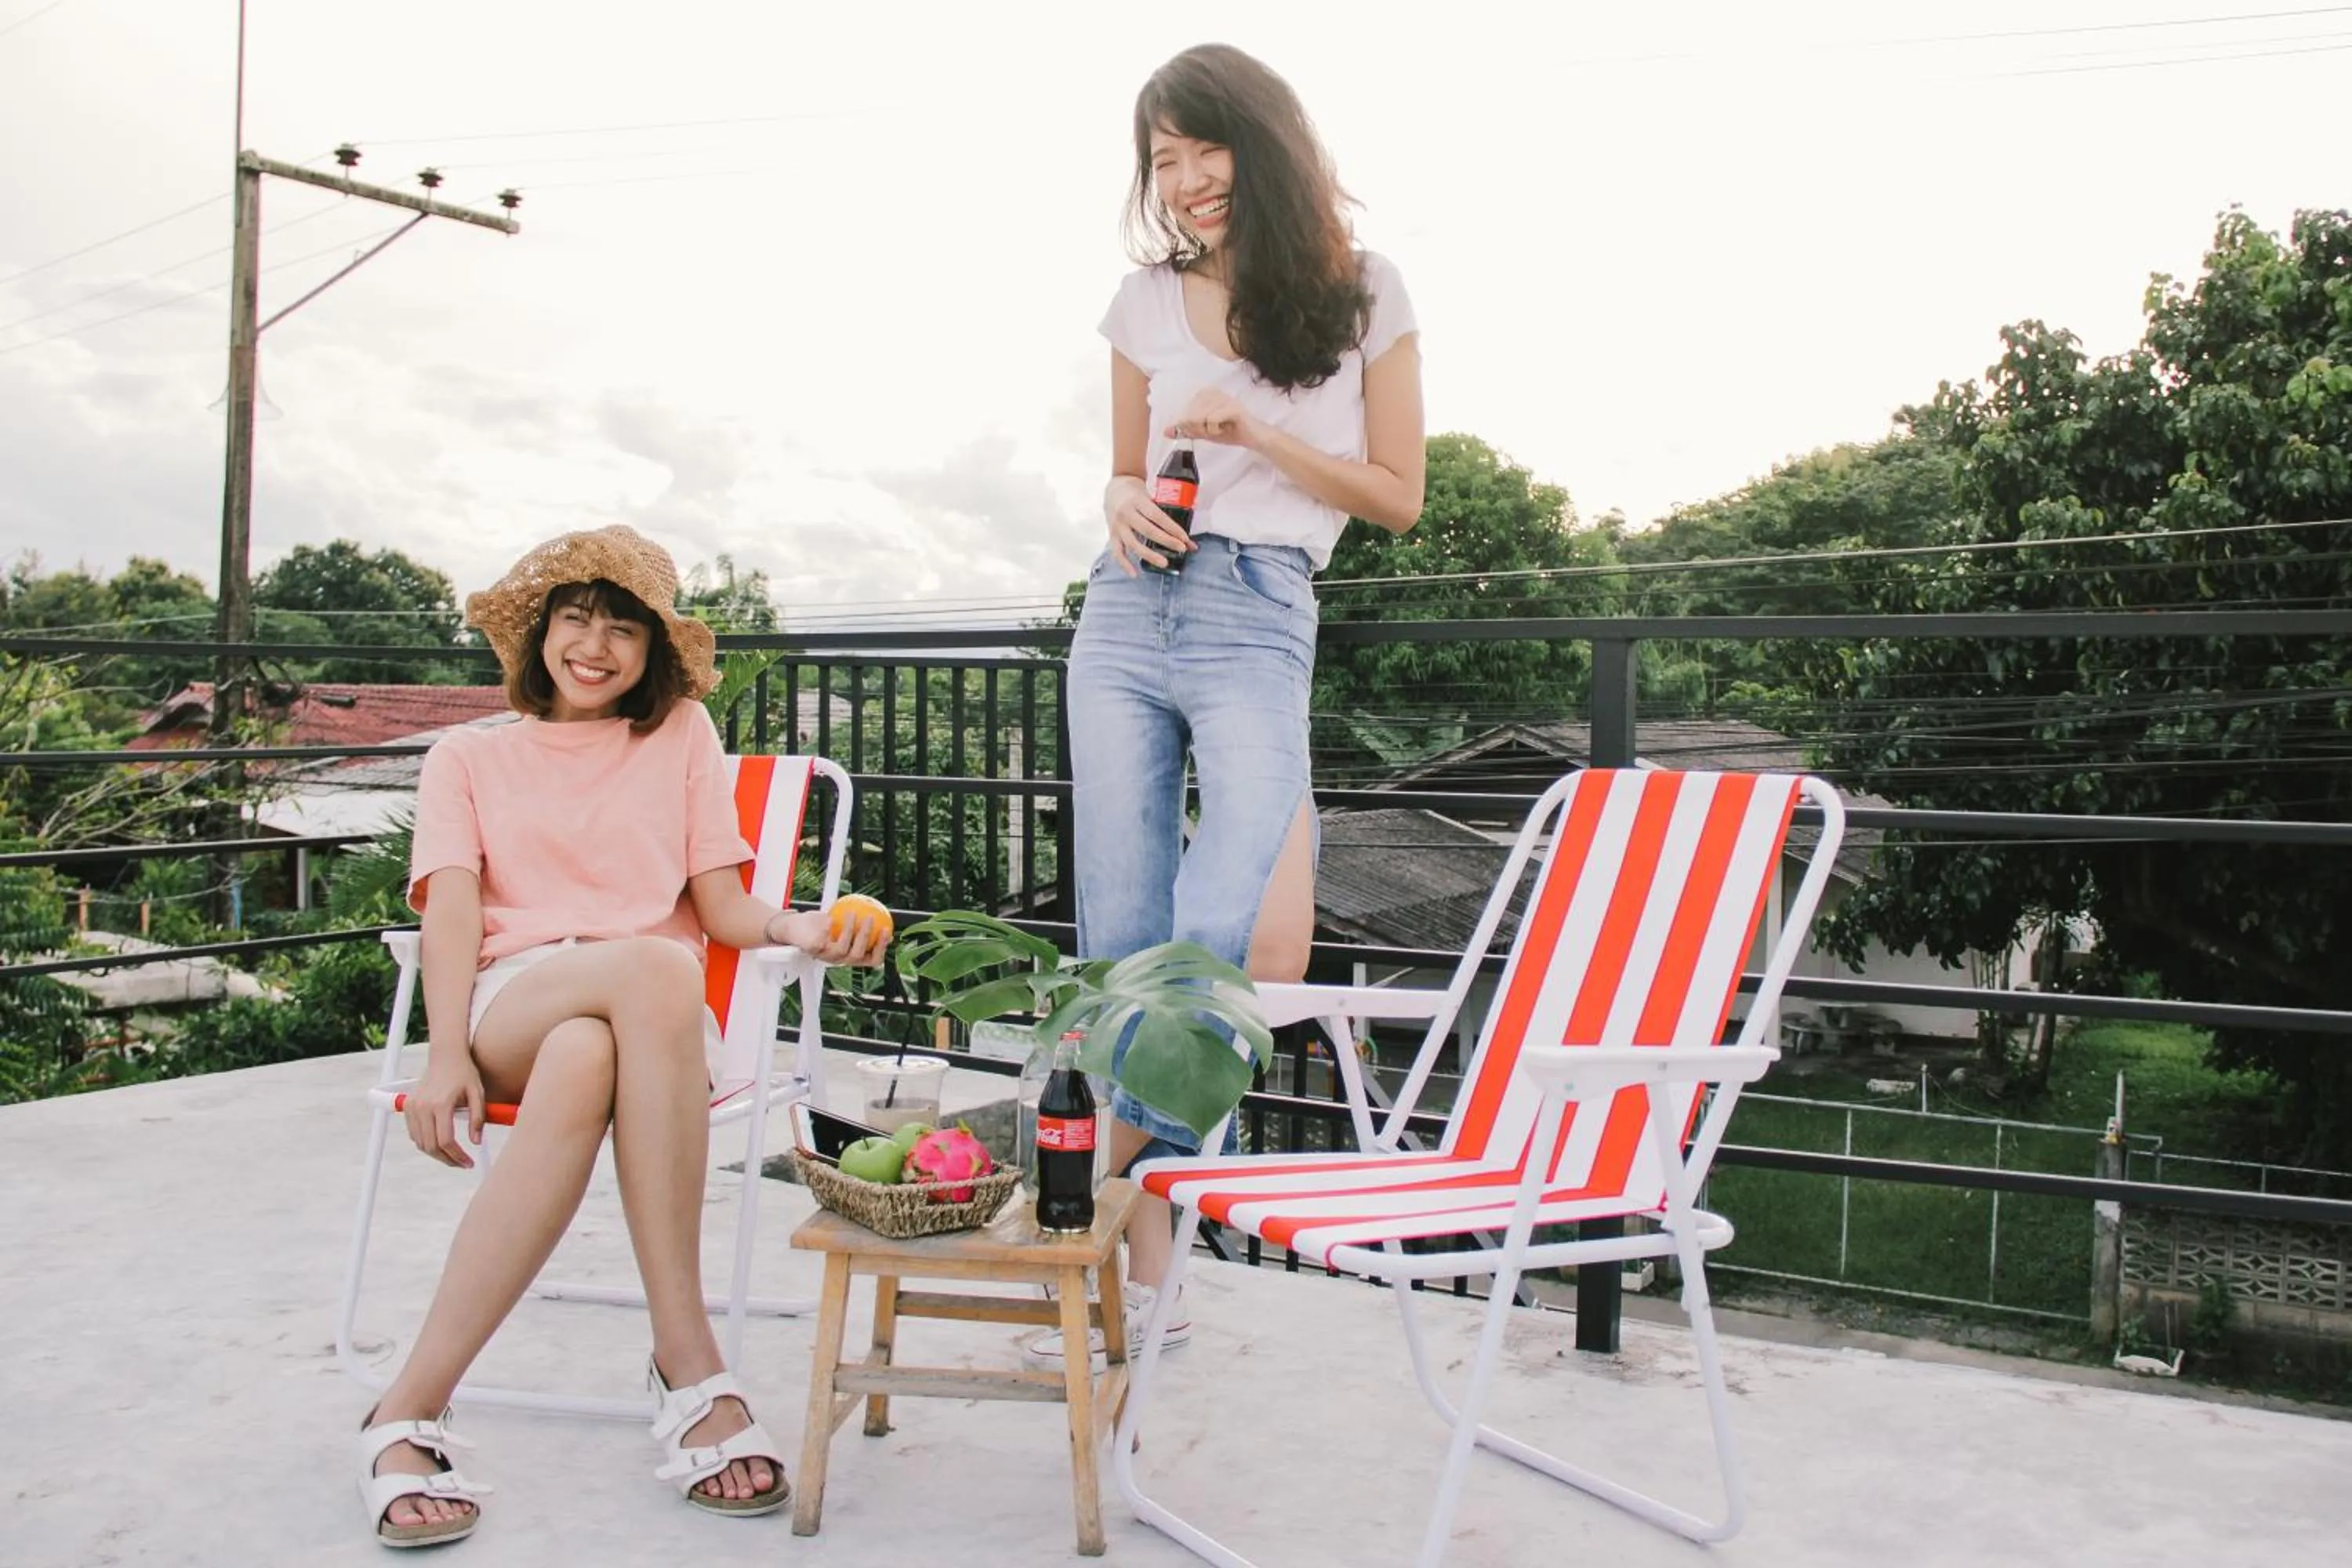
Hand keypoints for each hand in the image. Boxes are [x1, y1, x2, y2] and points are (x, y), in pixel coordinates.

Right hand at [405, 1053, 485, 1168]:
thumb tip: (476, 1142)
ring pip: (420, 1143)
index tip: (468, 1163)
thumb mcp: (478, 1094)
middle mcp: (423, 1107)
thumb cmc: (464, 1073)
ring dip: (436, 1154)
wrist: (446, 1056)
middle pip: (431, 1146)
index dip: (458, 1156)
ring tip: (453, 1156)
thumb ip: (478, 1118)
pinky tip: (440, 1144)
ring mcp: (413, 1107)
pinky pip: (414, 1134)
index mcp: (441, 1104)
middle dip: (447, 1160)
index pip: (446, 1140)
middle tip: (462, 1164)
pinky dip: (425, 1143)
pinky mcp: (408, 1106)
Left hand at [769, 908, 889, 968]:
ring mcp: (825, 956)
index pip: (871, 959)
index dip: (881, 948)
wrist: (792, 927)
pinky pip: (823, 939)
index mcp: (849, 955)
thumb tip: (881, 920)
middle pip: (858, 955)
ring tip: (851, 913)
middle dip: (866, 937)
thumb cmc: (818, 924)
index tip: (886, 930)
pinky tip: (831, 917)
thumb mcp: (841, 923)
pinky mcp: (813, 950)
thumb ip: (858, 925)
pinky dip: (828, 928)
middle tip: (870, 918)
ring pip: (842, 949)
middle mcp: (839, 959)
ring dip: (849, 930)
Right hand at [1103, 474, 1192, 576]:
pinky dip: (1125, 564)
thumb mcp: (1151, 497)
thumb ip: (1165, 513)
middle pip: (1148, 531)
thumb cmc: (1137, 494)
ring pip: (1133, 544)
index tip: (1185, 538)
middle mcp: (1126, 513)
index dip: (1172, 528)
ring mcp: (1117, 525)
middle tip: (1181, 549)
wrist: (1115, 488)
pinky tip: (1135, 574)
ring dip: (1150, 555)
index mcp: (1137, 500)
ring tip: (1164, 563)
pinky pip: (1117, 552)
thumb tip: (1186, 534)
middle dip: (1167, 541)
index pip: (1157, 516)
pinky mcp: (1112, 534)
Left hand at [1165, 388, 1261, 448]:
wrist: (1252, 437)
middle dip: (1200, 430)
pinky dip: (1216, 431)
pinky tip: (1226, 429)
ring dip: (1209, 431)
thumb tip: (1165, 432)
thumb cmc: (1228, 431)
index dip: (1192, 428)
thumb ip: (1185, 430)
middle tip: (1216, 430)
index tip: (1207, 428)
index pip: (1184, 414)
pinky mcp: (1232, 406)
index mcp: (1203, 394)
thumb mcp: (1203, 432)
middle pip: (1190, 417)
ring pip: (1199, 419)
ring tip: (1221, 429)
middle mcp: (1212, 391)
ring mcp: (1222, 397)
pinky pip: (1212, 421)